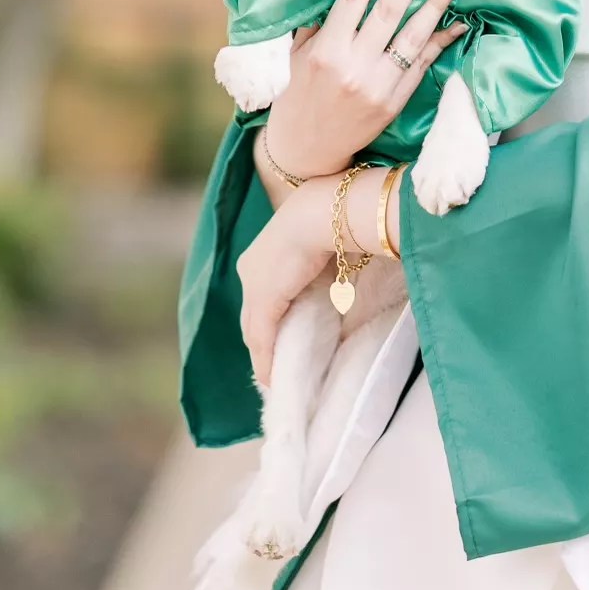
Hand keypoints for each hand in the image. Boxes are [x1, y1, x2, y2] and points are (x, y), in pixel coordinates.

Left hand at [235, 186, 343, 386]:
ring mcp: (253, 285)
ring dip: (262, 354)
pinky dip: (265, 359)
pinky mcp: (263, 300)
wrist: (324, 212)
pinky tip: (271, 377)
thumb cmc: (334, 222)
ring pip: (252, 329)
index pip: (260, 295)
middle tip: (273, 362)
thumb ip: (321, 271)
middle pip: (250, 315)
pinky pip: (261, 338)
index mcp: (263, 253)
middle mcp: (250, 269)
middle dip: (260, 340)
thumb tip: (338, 288)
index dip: (267, 318)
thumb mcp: (323, 250)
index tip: (278, 336)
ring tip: (273, 375)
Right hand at [258, 0, 465, 178]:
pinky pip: (423, 64)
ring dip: (437, 3)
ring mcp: (379, 86)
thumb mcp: (297, 56)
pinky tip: (459, 21)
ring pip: (414, 36)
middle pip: (389, 11)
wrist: (305, 151)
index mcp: (327, 50)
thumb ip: (318, 22)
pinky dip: (442, 41)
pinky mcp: (395, 102)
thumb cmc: (295, 97)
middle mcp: (355, 66)